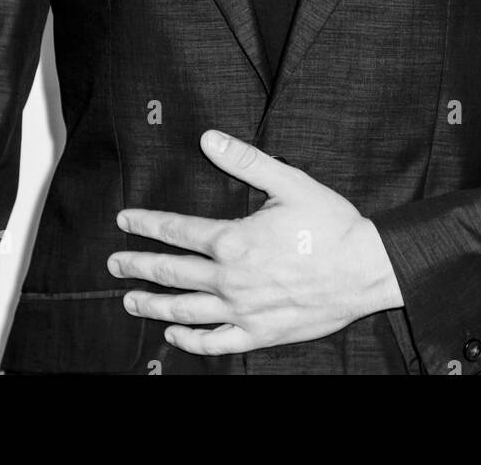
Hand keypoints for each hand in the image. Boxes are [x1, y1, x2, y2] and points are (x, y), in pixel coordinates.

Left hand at [107, 129, 402, 355]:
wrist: (365, 269)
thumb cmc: (330, 223)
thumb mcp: (289, 181)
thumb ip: (245, 160)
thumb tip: (209, 139)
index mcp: (234, 240)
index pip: (176, 231)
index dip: (146, 225)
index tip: (124, 221)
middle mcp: (230, 279)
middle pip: (171, 273)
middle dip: (138, 267)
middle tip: (114, 265)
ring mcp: (243, 310)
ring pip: (185, 310)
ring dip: (153, 305)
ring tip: (130, 301)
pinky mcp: (260, 333)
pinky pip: (216, 342)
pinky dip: (190, 340)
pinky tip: (174, 335)